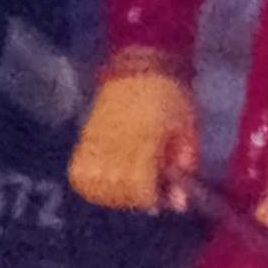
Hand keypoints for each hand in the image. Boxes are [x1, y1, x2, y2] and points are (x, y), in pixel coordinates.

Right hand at [68, 68, 196, 211]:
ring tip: (123, 189)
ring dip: (108, 193)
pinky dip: (88, 181)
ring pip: (92, 181)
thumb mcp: (189, 127)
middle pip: (114, 186)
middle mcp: (118, 141)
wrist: (142, 63)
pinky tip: (104, 181)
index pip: (139, 183)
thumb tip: (180, 203)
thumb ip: (185, 164)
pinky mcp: (85, 136)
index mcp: (146, 138)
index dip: (149, 199)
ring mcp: (97, 138)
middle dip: (131, 198)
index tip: (158, 199)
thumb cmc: (172, 97)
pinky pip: (78, 169)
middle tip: (144, 193)